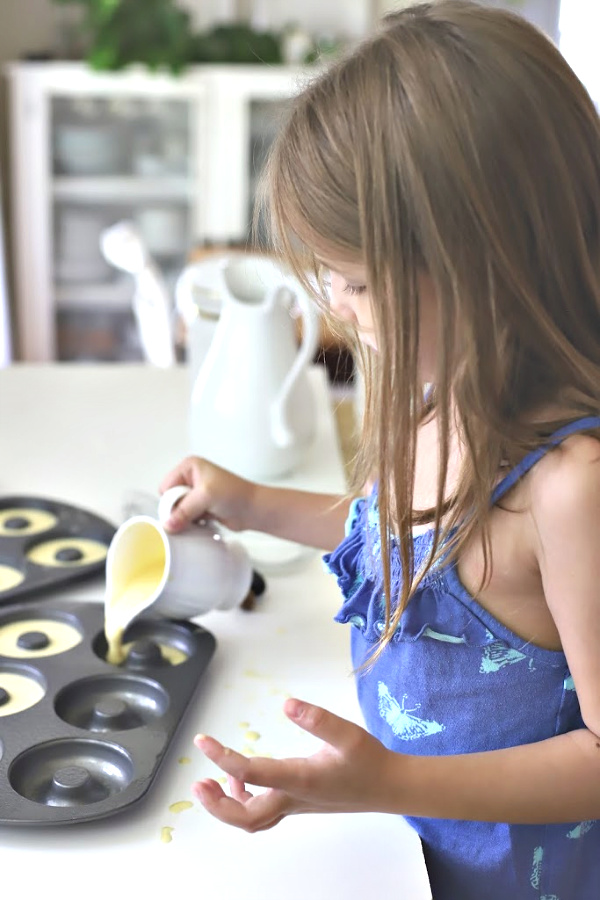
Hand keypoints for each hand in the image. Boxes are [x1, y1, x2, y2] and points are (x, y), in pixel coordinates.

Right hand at [159, 456, 256, 532]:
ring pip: (178, 511)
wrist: (253, 509)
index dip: (170, 500)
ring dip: (186, 518)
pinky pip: (187, 518)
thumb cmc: (235, 494)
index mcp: (189, 467)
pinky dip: (192, 523)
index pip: (166, 486)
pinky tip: (203, 522)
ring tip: (200, 517)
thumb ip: (184, 510)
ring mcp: (197, 494)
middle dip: (178, 510)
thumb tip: (167, 524)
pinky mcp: (201, 507)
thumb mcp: (205, 496)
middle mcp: (191, 478)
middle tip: (192, 514)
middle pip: (171, 500)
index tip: (181, 509)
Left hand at [191, 698, 396, 831]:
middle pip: (245, 816)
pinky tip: (242, 782)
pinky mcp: (299, 802)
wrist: (389, 787)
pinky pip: (263, 812)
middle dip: (216, 805)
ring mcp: (295, 804)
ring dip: (227, 807)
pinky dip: (245, 802)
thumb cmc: (369, 761)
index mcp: (300, 780)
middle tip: (196, 784)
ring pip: (252, 819)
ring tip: (210, 785)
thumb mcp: (348, 733)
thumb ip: (317, 719)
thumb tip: (287, 704)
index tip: (202, 742)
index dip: (222, 758)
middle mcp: (293, 797)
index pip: (251, 773)